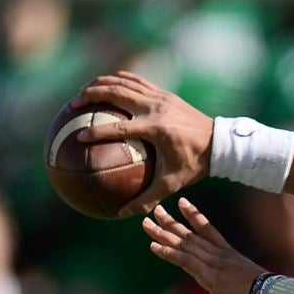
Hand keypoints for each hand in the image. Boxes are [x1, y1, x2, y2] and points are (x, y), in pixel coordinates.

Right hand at [71, 71, 214, 215]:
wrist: (220, 142)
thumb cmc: (195, 165)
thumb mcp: (172, 184)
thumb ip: (147, 199)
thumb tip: (122, 213)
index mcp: (156, 129)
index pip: (119, 128)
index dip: (98, 132)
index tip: (79, 137)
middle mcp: (156, 108)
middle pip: (117, 93)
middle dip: (91, 94)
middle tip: (73, 104)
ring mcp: (161, 97)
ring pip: (126, 82)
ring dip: (102, 82)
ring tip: (83, 90)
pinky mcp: (166, 93)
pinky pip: (138, 81)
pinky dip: (120, 80)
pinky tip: (106, 85)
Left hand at [142, 198, 263, 293]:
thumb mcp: (252, 284)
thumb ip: (241, 282)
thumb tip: (241, 290)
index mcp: (231, 255)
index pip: (209, 231)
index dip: (195, 216)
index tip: (182, 203)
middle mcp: (220, 254)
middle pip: (191, 235)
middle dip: (172, 222)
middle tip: (156, 209)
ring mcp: (214, 263)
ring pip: (184, 244)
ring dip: (163, 234)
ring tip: (147, 223)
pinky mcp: (209, 274)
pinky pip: (185, 260)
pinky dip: (168, 252)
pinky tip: (153, 246)